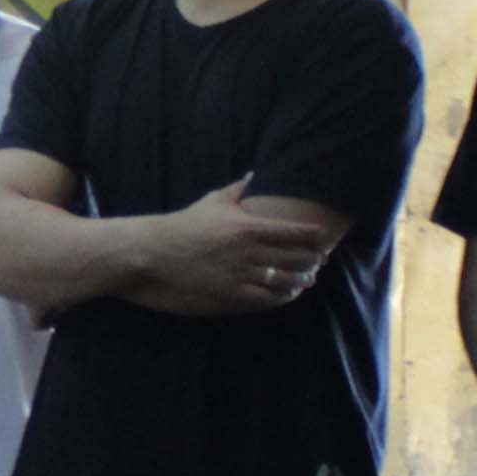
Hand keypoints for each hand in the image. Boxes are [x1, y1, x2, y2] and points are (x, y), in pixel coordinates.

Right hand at [135, 179, 341, 313]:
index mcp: (246, 228)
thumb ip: (237, 190)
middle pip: (295, 259)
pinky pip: (267, 300)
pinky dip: (282, 298)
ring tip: (308, 279)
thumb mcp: (211, 202)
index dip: (313, 236)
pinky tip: (287, 295)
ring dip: (300, 281)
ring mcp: (241, 277)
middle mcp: (248, 253)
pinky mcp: (231, 298)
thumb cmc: (182, 227)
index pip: (293, 232)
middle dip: (312, 260)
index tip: (324, 237)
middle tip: (321, 260)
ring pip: (285, 282)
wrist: (152, 256)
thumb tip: (254, 175)